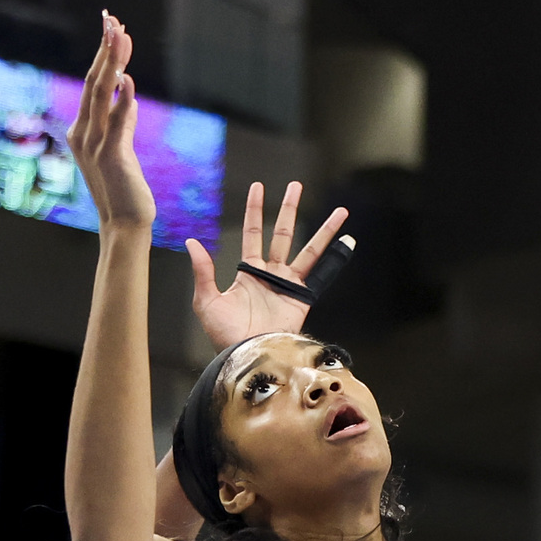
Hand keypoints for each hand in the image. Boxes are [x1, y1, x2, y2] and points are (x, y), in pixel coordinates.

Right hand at [67, 13, 154, 229]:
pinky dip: (122, 99)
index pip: (93, 84)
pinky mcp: (112, 155)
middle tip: (112, 19)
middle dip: (105, 49)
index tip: (112, 28)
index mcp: (83, 130)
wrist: (125, 223)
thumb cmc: (124, 188)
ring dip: (112, 62)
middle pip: (93, 81)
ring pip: (101, 93)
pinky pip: (117, 121)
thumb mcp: (121, 148)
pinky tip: (128, 79)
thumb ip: (123, 121)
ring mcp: (95, 144)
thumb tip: (128, 94)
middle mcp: (83, 133)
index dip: (103, 55)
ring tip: (119, 35)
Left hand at [186, 182, 349, 348]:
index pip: (252, 232)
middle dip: (288, 208)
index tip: (258, 187)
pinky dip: (336, 257)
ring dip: (323, 228)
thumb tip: (192, 242)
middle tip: (296, 185)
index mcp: (247, 272)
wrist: (247, 355)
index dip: (254, 210)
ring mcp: (288, 284)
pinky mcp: (302, 297)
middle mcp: (270, 274)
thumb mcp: (206, 301)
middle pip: (282, 233)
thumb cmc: (224, 334)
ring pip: (308, 248)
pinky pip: (322, 273)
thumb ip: (202, 271)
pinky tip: (348, 240)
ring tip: (339, 210)